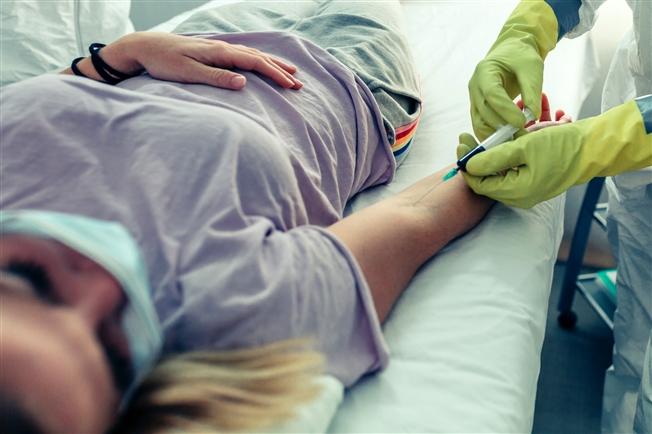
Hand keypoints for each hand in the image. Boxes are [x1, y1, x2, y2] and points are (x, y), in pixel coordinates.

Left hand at [100, 32, 302, 89]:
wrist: (143, 47)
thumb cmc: (163, 62)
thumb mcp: (189, 73)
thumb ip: (217, 77)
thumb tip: (244, 82)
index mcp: (220, 52)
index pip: (255, 62)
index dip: (275, 74)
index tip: (291, 85)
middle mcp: (222, 47)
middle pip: (259, 57)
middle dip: (280, 70)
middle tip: (298, 83)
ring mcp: (218, 48)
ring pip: (252, 55)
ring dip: (272, 64)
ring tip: (289, 72)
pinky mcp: (212, 52)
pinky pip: (242, 56)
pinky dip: (258, 61)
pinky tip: (261, 64)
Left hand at [457, 100, 650, 207]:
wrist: (593, 147)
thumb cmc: (562, 147)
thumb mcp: (523, 147)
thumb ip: (493, 158)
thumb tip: (468, 165)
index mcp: (516, 193)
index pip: (479, 184)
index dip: (466, 164)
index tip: (460, 142)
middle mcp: (519, 195)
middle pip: (486, 178)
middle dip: (474, 156)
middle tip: (464, 135)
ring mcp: (525, 189)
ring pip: (497, 172)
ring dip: (487, 153)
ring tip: (479, 134)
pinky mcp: (531, 179)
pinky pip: (510, 168)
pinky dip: (502, 154)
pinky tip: (499, 139)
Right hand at [468, 1, 556, 140]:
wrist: (510, 53)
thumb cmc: (521, 56)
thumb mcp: (532, 67)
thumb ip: (532, 90)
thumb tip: (533, 115)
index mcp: (484, 71)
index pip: (491, 95)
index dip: (506, 110)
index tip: (522, 122)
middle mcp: (474, 87)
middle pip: (483, 112)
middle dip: (502, 126)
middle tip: (522, 135)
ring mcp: (473, 99)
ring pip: (479, 123)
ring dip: (496, 135)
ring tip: (516, 140)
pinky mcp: (478, 109)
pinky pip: (481, 126)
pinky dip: (493, 135)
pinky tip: (509, 140)